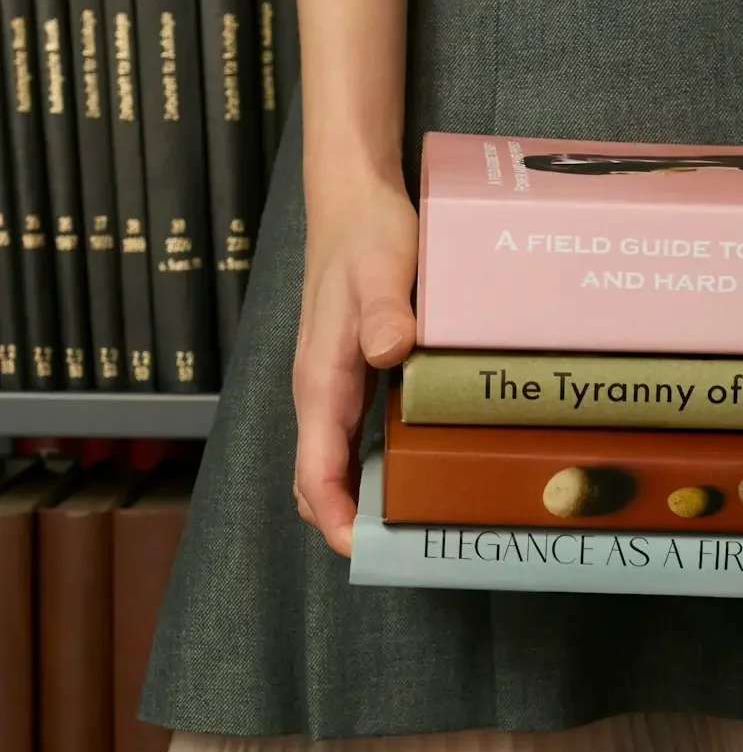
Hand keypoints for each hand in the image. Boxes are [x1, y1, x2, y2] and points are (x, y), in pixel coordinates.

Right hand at [293, 174, 418, 556]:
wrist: (351, 200)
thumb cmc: (366, 235)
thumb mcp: (382, 267)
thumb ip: (386, 310)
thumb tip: (386, 352)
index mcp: (319, 380)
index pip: (314, 470)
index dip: (336, 517)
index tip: (364, 549)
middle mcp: (319, 394)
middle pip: (319, 481)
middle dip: (351, 523)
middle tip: (409, 551)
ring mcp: (332, 388)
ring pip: (335, 464)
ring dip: (363, 501)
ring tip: (419, 529)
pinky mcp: (350, 378)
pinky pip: (352, 440)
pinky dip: (374, 469)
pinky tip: (417, 474)